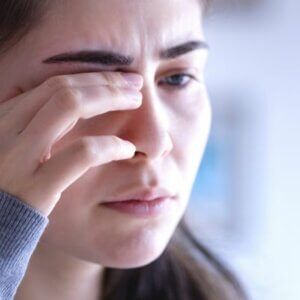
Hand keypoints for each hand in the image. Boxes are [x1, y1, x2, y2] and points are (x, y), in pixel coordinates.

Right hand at [0, 71, 142, 215]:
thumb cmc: (7, 189)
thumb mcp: (13, 148)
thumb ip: (33, 125)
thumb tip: (75, 102)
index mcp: (3, 118)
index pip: (53, 84)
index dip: (92, 77)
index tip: (121, 77)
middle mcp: (4, 130)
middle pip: (64, 88)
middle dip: (106, 81)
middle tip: (136, 84)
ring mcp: (17, 157)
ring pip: (70, 107)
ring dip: (111, 98)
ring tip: (137, 102)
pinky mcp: (35, 188)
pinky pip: (81, 154)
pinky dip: (111, 145)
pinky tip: (128, 149)